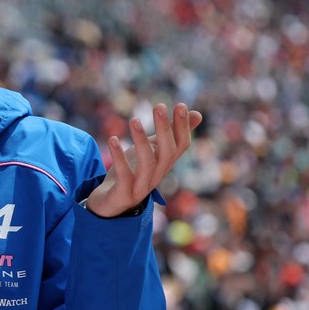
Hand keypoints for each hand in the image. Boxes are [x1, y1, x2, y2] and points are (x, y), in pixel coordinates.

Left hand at [86, 103, 202, 217]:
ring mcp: (142, 186)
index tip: (180, 105)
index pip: (181, 145)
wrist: (110, 204)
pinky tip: (113, 139)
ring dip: (141, 141)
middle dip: (164, 129)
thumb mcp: (152, 150)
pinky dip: (119, 158)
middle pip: (167, 152)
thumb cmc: (133, 172)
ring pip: (148, 164)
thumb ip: (170, 134)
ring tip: (134, 120)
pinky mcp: (124, 194)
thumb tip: (198, 113)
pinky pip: (124, 176)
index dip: (182, 127)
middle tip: (159, 106)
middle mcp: (158, 175)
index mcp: (165, 164)